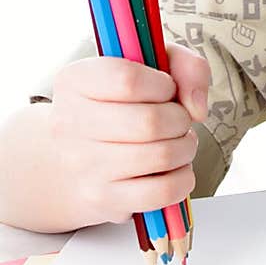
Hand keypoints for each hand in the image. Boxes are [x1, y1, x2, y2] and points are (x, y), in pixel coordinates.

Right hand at [49, 44, 210, 226]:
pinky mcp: (102, 199)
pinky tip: (173, 168)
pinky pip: (163, 191)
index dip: (163, 85)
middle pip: (150, 122)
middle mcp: (69, 123)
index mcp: (76, 80)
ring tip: (177, 142)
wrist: (82, 157)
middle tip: (177, 120)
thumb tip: (196, 108)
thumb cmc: (126, 104)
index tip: (166, 90)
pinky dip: (183, 178)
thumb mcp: (154, 65)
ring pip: (161, 156)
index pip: (128, 79)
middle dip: (180, 119)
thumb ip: (187, 67)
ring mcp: (83, 165)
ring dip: (185, 147)